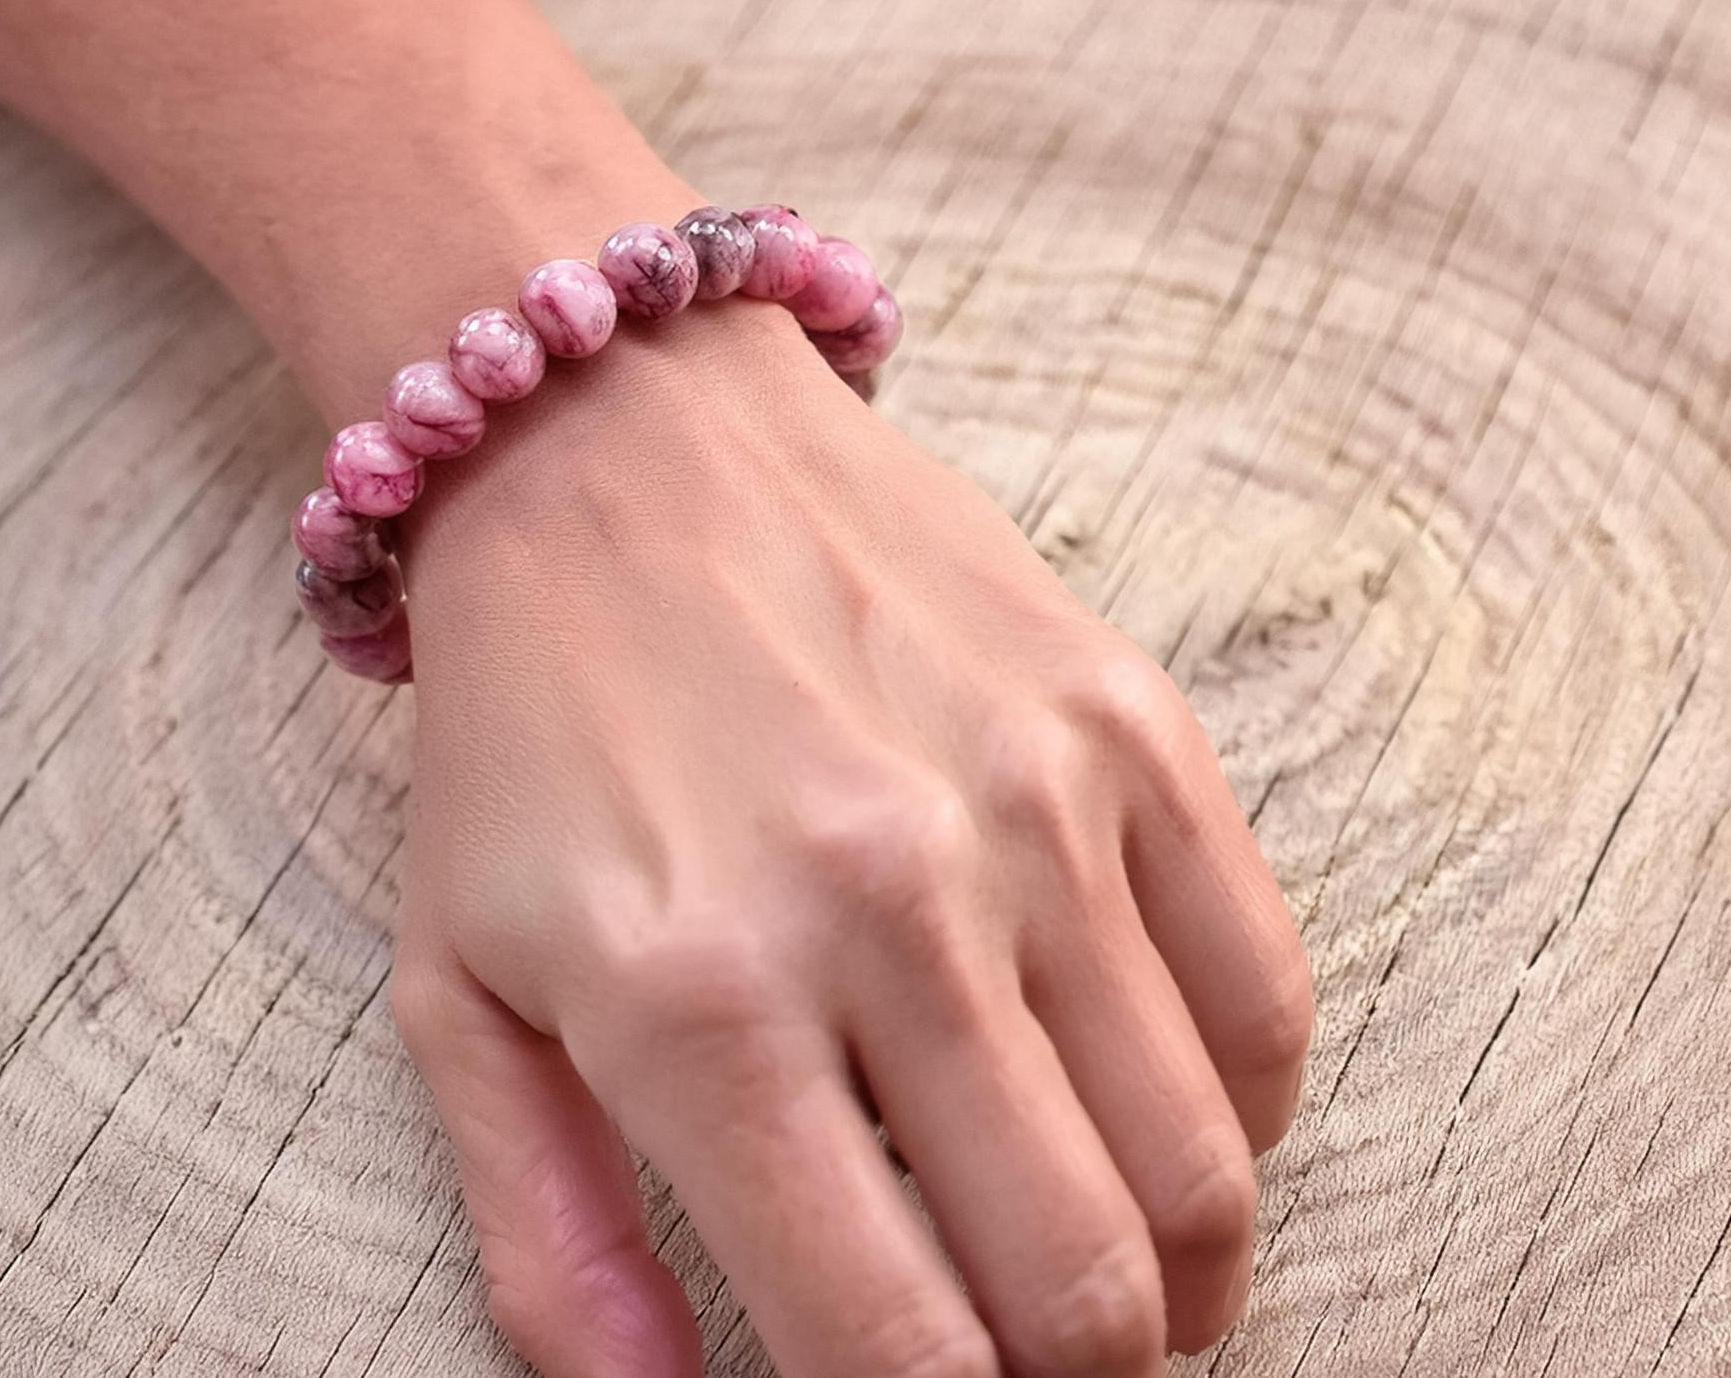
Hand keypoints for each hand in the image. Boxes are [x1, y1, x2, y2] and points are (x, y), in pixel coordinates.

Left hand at [388, 306, 1313, 1377]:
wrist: (620, 444)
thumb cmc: (531, 744)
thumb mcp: (465, 996)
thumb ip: (552, 1241)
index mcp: (697, 1006)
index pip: (894, 1348)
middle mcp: (886, 912)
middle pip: (1084, 1292)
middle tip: (1029, 1368)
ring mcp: (1033, 810)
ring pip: (1201, 1172)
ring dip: (1176, 1286)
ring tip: (1111, 1288)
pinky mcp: (1130, 725)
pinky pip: (1265, 1001)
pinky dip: (1234, 1121)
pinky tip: (1153, 1125)